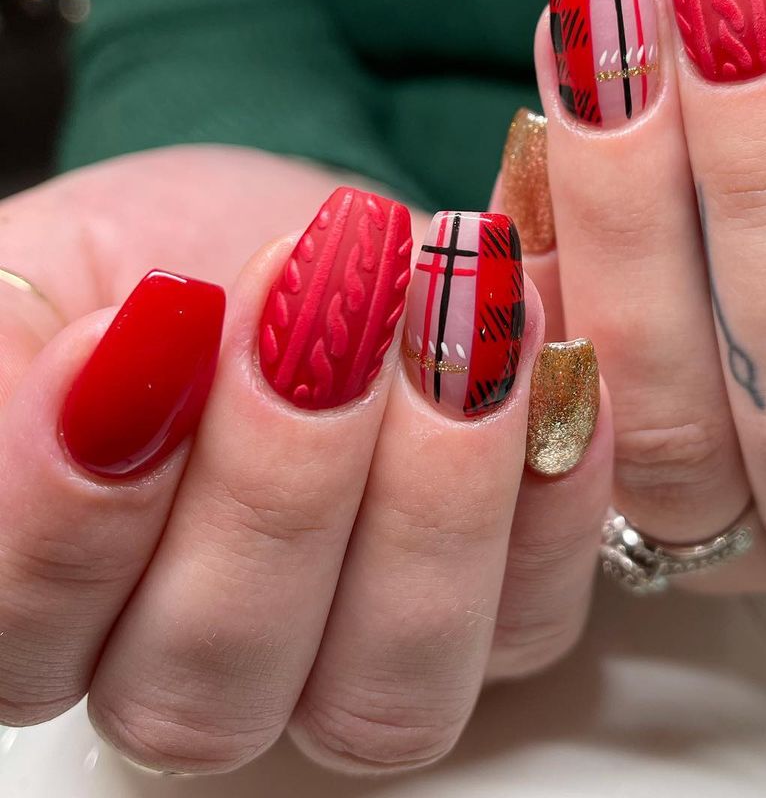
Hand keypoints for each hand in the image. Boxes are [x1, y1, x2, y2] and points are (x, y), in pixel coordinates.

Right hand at [0, 145, 610, 773]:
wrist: (309, 241)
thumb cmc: (171, 257)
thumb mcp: (62, 275)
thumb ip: (31, 365)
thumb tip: (113, 378)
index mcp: (62, 607)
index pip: (27, 641)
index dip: (81, 510)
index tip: (150, 326)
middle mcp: (208, 668)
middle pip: (215, 685)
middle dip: (275, 487)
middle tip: (318, 323)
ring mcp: (358, 658)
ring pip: (386, 688)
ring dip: (426, 502)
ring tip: (447, 334)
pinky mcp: (493, 613)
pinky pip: (531, 619)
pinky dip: (548, 498)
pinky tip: (542, 369)